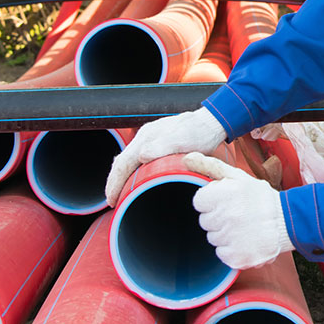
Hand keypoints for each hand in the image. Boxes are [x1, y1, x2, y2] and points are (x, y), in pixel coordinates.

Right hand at [106, 107, 226, 206]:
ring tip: (119, 194)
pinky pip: (137, 159)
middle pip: (122, 161)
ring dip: (121, 177)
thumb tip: (141, 156)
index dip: (115, 182)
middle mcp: (145, 137)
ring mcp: (150, 139)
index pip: (123, 162)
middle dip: (114, 182)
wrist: (212, 122)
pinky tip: (134, 179)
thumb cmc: (201, 132)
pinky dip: (131, 171)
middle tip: (112, 201)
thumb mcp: (184, 140)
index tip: (111, 199)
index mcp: (147, 137)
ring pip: (128, 160)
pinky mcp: (157, 142)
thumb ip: (162, 146)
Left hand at [185, 152, 293, 269]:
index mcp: (223, 194)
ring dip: (225, 234)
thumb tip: (187, 158)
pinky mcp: (236, 257)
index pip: (199, 201)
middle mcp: (225, 217)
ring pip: (213, 238)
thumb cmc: (260, 198)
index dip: (212, 201)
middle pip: (205, 221)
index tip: (226, 201)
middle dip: (218, 217)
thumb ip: (211, 166)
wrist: (288, 221)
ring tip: (243, 227)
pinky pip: (222, 253)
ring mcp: (230, 239)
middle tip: (237, 214)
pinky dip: (231, 249)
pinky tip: (245, 240)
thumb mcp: (238, 177)